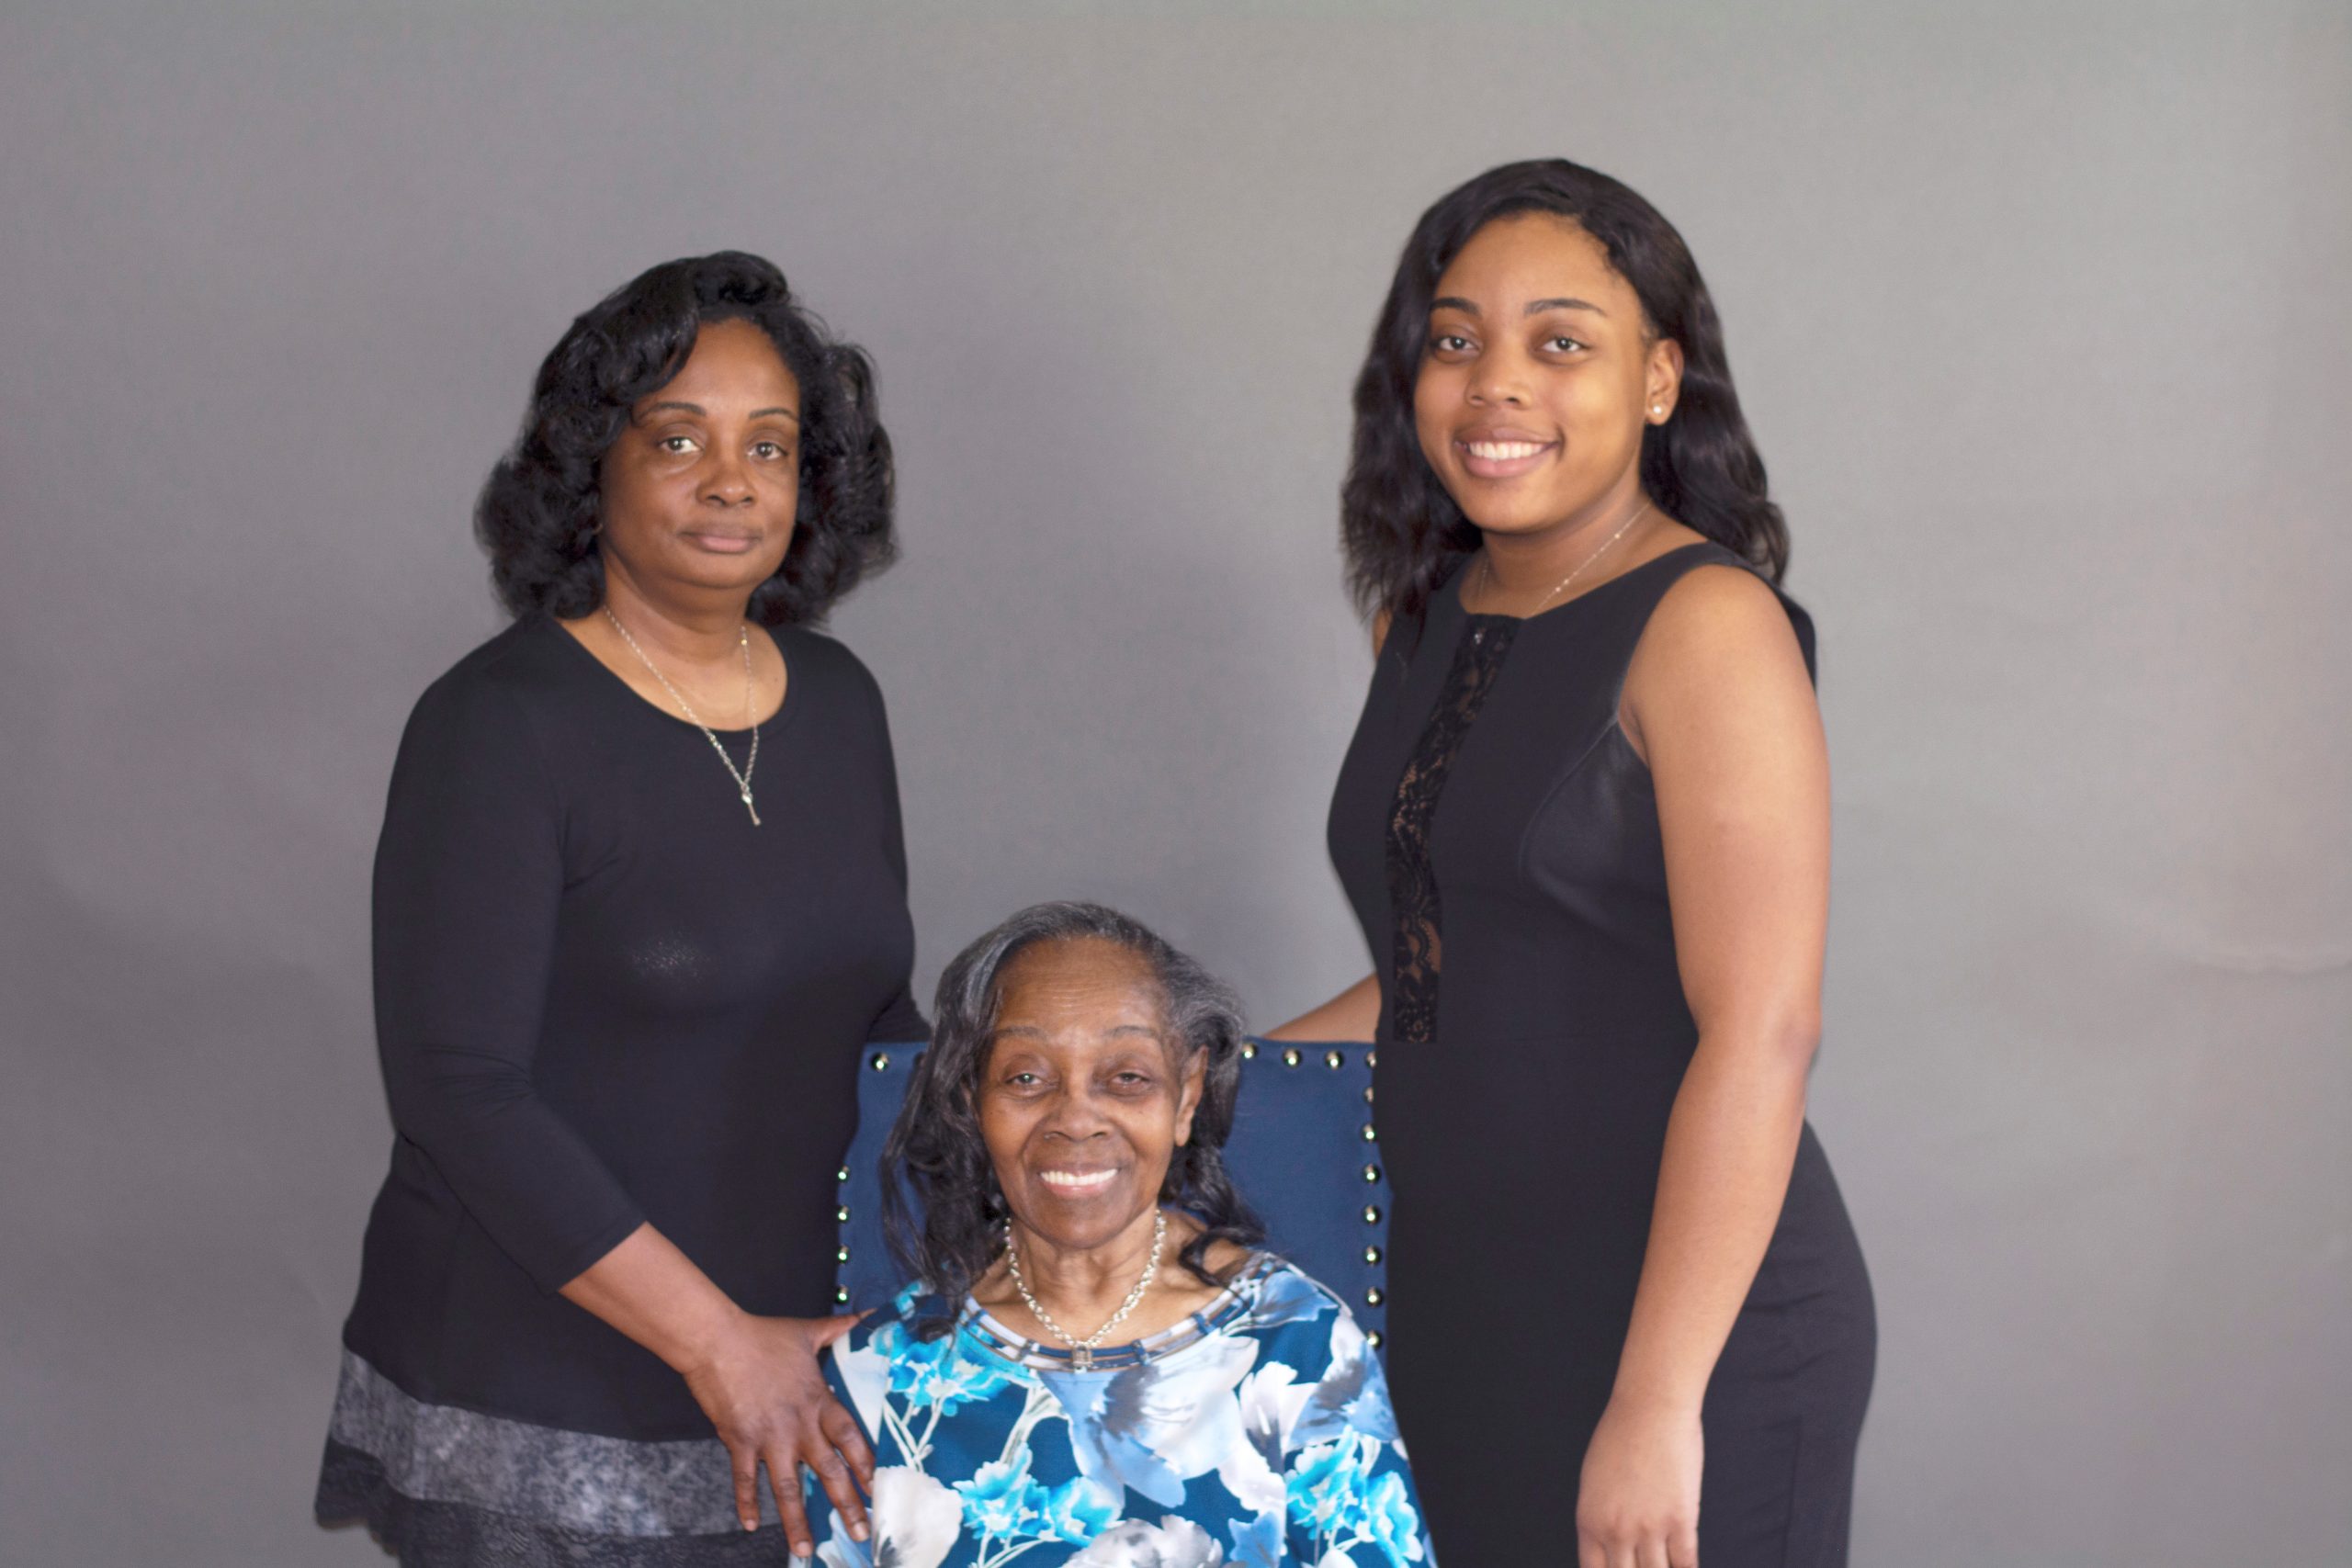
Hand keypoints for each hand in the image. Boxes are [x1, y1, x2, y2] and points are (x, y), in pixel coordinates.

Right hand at [677, 1311, 873, 1555]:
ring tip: (806, 1550)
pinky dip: (747, 1504)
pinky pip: (745, 1480)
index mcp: (818, 1400)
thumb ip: (841, 1328)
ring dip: (797, 1520)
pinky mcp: (739, 1441)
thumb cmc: (763, 1335)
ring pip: (788, 1487)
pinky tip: (752, 1525)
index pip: (851, 1440)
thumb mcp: (807, 1330)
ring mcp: (768, 1437)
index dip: (866, 1466)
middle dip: (846, 1504)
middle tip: (860, 1532)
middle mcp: (798, 1425)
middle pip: (828, 1471)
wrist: (716, 1340)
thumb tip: (871, 1313)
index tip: (879, 1490)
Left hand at [1576, 1393, 1702, 1567]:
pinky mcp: (1680, 1520)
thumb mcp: (1593, 1480)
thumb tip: (1613, 1543)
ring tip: (1666, 1566)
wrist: (1650, 1408)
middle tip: (1646, 1566)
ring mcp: (1649, 1528)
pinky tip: (1687, 1567)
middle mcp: (1616, 1531)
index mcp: (1590, 1521)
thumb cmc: (1619, 1435)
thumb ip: (1601, 1516)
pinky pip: (1686, 1562)